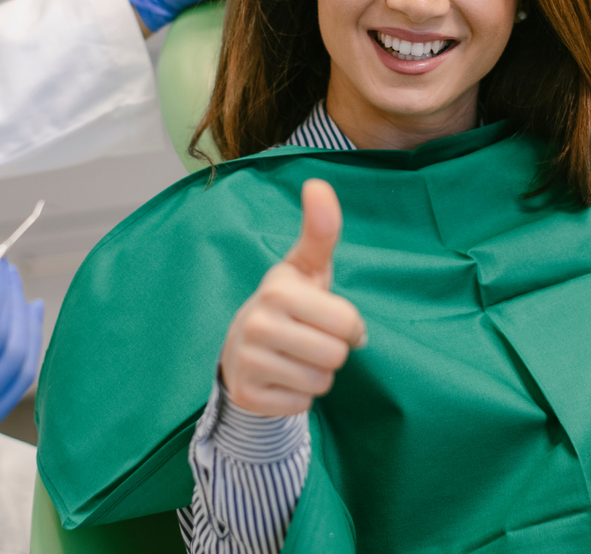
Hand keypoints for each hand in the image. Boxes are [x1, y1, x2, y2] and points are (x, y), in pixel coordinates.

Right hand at [218, 179, 366, 416]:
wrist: (241, 349)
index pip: (348, 324)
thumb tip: (318, 183)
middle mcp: (257, 323)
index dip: (349, 326)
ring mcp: (248, 361)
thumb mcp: (306, 267)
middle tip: (309, 340)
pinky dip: (298, 397)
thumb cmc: (289, 303)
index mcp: (277, 289)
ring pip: (320, 383)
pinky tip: (280, 379)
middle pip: (336, 356)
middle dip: (332, 352)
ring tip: (294, 358)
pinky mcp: (248, 394)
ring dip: (316, 375)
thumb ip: (320, 230)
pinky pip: (301, 405)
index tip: (328, 319)